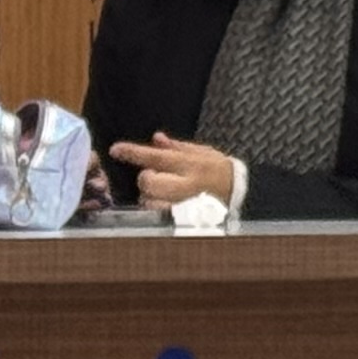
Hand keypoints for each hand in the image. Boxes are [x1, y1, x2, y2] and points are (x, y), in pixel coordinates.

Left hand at [111, 136, 243, 211]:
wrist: (242, 195)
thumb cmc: (221, 172)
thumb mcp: (202, 153)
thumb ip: (176, 146)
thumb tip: (156, 138)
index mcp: (190, 164)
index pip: (155, 157)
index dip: (133, 153)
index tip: (116, 150)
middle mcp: (186, 184)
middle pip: (149, 182)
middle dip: (146, 179)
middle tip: (154, 178)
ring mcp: (184, 204)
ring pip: (150, 202)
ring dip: (150, 198)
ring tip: (163, 195)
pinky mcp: (183, 220)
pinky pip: (158, 217)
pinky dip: (156, 211)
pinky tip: (165, 207)